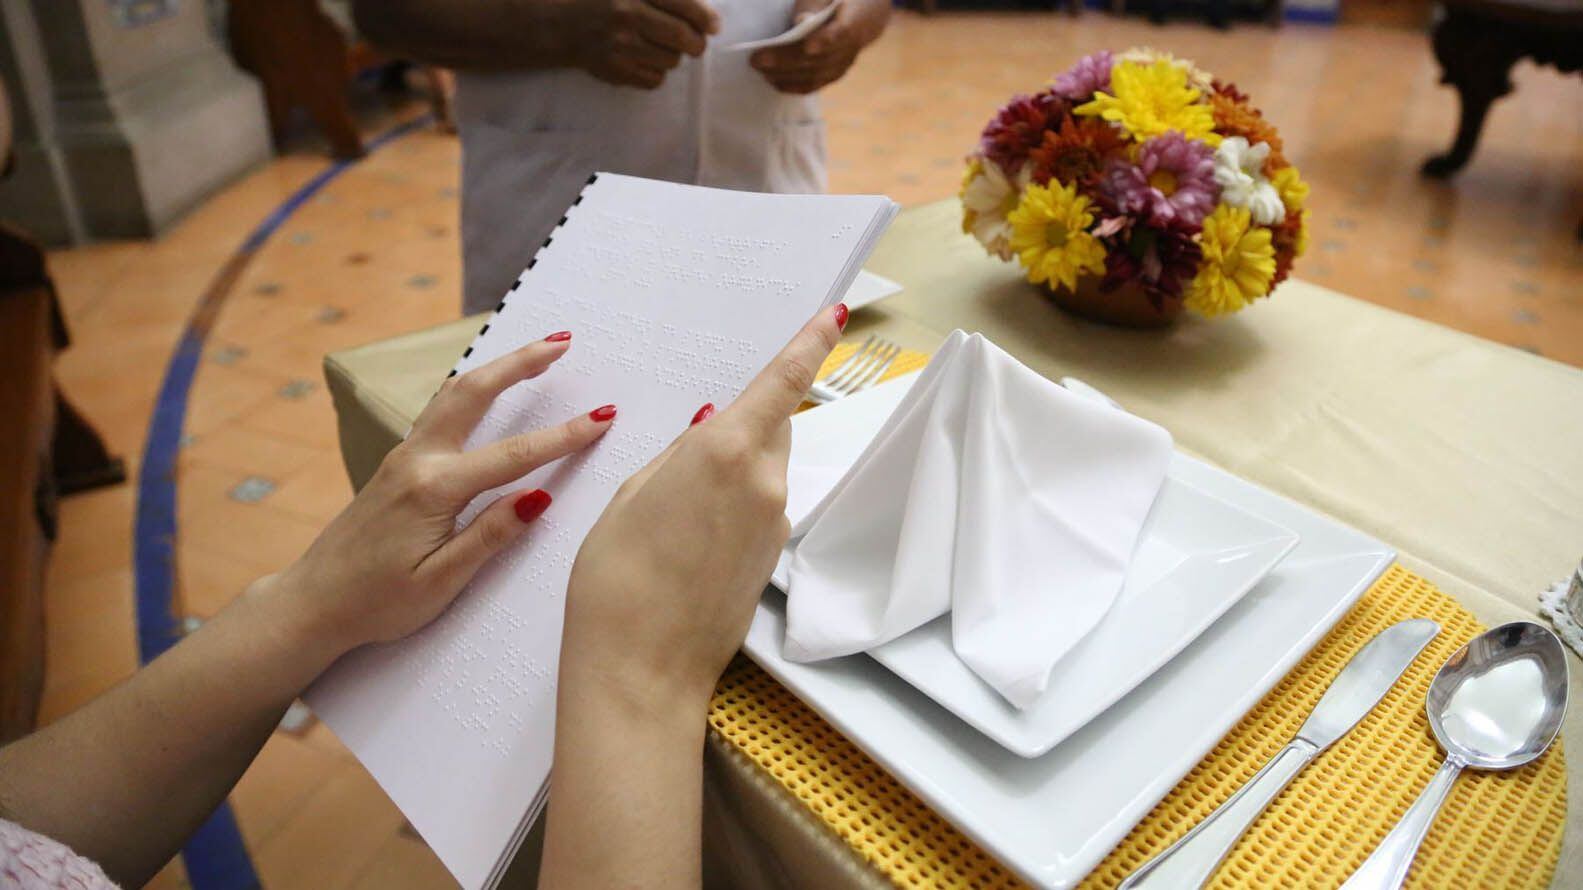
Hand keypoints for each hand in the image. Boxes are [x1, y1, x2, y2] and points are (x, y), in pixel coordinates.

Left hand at [258, 332, 613, 661]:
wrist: (313, 602)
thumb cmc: (376, 603)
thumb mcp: (440, 582)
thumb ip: (489, 536)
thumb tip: (538, 498)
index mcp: (433, 490)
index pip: (514, 456)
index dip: (564, 435)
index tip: (603, 416)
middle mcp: (417, 461)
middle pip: (475, 393)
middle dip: (521, 363)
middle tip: (563, 340)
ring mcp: (404, 458)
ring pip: (454, 395)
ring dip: (497, 368)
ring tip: (535, 352)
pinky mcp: (398, 465)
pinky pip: (440, 411)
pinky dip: (472, 388)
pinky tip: (488, 388)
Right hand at [560, 304, 846, 709]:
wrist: (642, 673)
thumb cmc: (616, 582)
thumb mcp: (631, 497)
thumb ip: (679, 457)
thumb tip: (710, 434)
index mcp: (727, 452)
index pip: (783, 382)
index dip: (810, 344)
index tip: (834, 315)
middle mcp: (764, 483)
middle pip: (771, 428)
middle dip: (745, 422)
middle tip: (692, 445)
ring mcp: (773, 525)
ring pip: (763, 471)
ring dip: (734, 471)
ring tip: (675, 506)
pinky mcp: (770, 560)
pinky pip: (757, 510)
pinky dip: (733, 508)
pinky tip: (689, 537)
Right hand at [575, 0, 719, 88]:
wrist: (562, 24)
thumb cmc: (604, 0)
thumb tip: (707, 16)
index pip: (684, 5)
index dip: (706, 18)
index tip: (714, 25)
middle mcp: (628, 16)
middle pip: (683, 38)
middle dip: (697, 43)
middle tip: (695, 43)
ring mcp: (621, 46)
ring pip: (671, 61)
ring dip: (673, 56)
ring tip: (659, 47)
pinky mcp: (615, 71)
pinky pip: (655, 79)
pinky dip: (656, 72)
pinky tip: (645, 60)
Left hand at [749, 0, 888, 94]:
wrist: (864, 13)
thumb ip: (813, 3)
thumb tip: (801, 21)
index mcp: (855, 19)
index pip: (842, 32)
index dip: (825, 41)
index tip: (808, 47)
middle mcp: (851, 47)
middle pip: (819, 58)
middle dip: (785, 60)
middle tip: (757, 59)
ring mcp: (844, 63)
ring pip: (815, 75)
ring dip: (785, 75)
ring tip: (760, 70)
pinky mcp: (835, 74)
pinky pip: (814, 84)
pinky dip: (793, 85)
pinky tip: (773, 82)